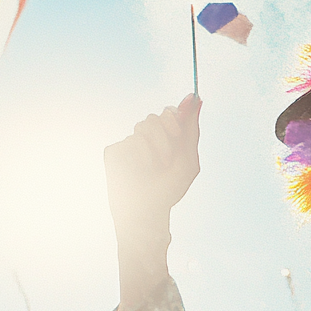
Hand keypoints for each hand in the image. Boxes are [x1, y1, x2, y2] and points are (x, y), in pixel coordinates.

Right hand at [105, 95, 201, 244]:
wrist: (148, 212)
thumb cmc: (169, 189)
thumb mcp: (188, 160)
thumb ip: (191, 129)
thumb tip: (196, 97)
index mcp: (163, 140)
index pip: (168, 113)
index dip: (174, 116)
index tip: (179, 130)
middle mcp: (146, 139)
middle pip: (155, 117)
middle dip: (166, 133)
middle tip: (170, 153)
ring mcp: (129, 145)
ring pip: (142, 127)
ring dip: (156, 147)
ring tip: (158, 167)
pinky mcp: (114, 152)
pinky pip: (129, 142)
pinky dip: (140, 157)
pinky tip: (140, 171)